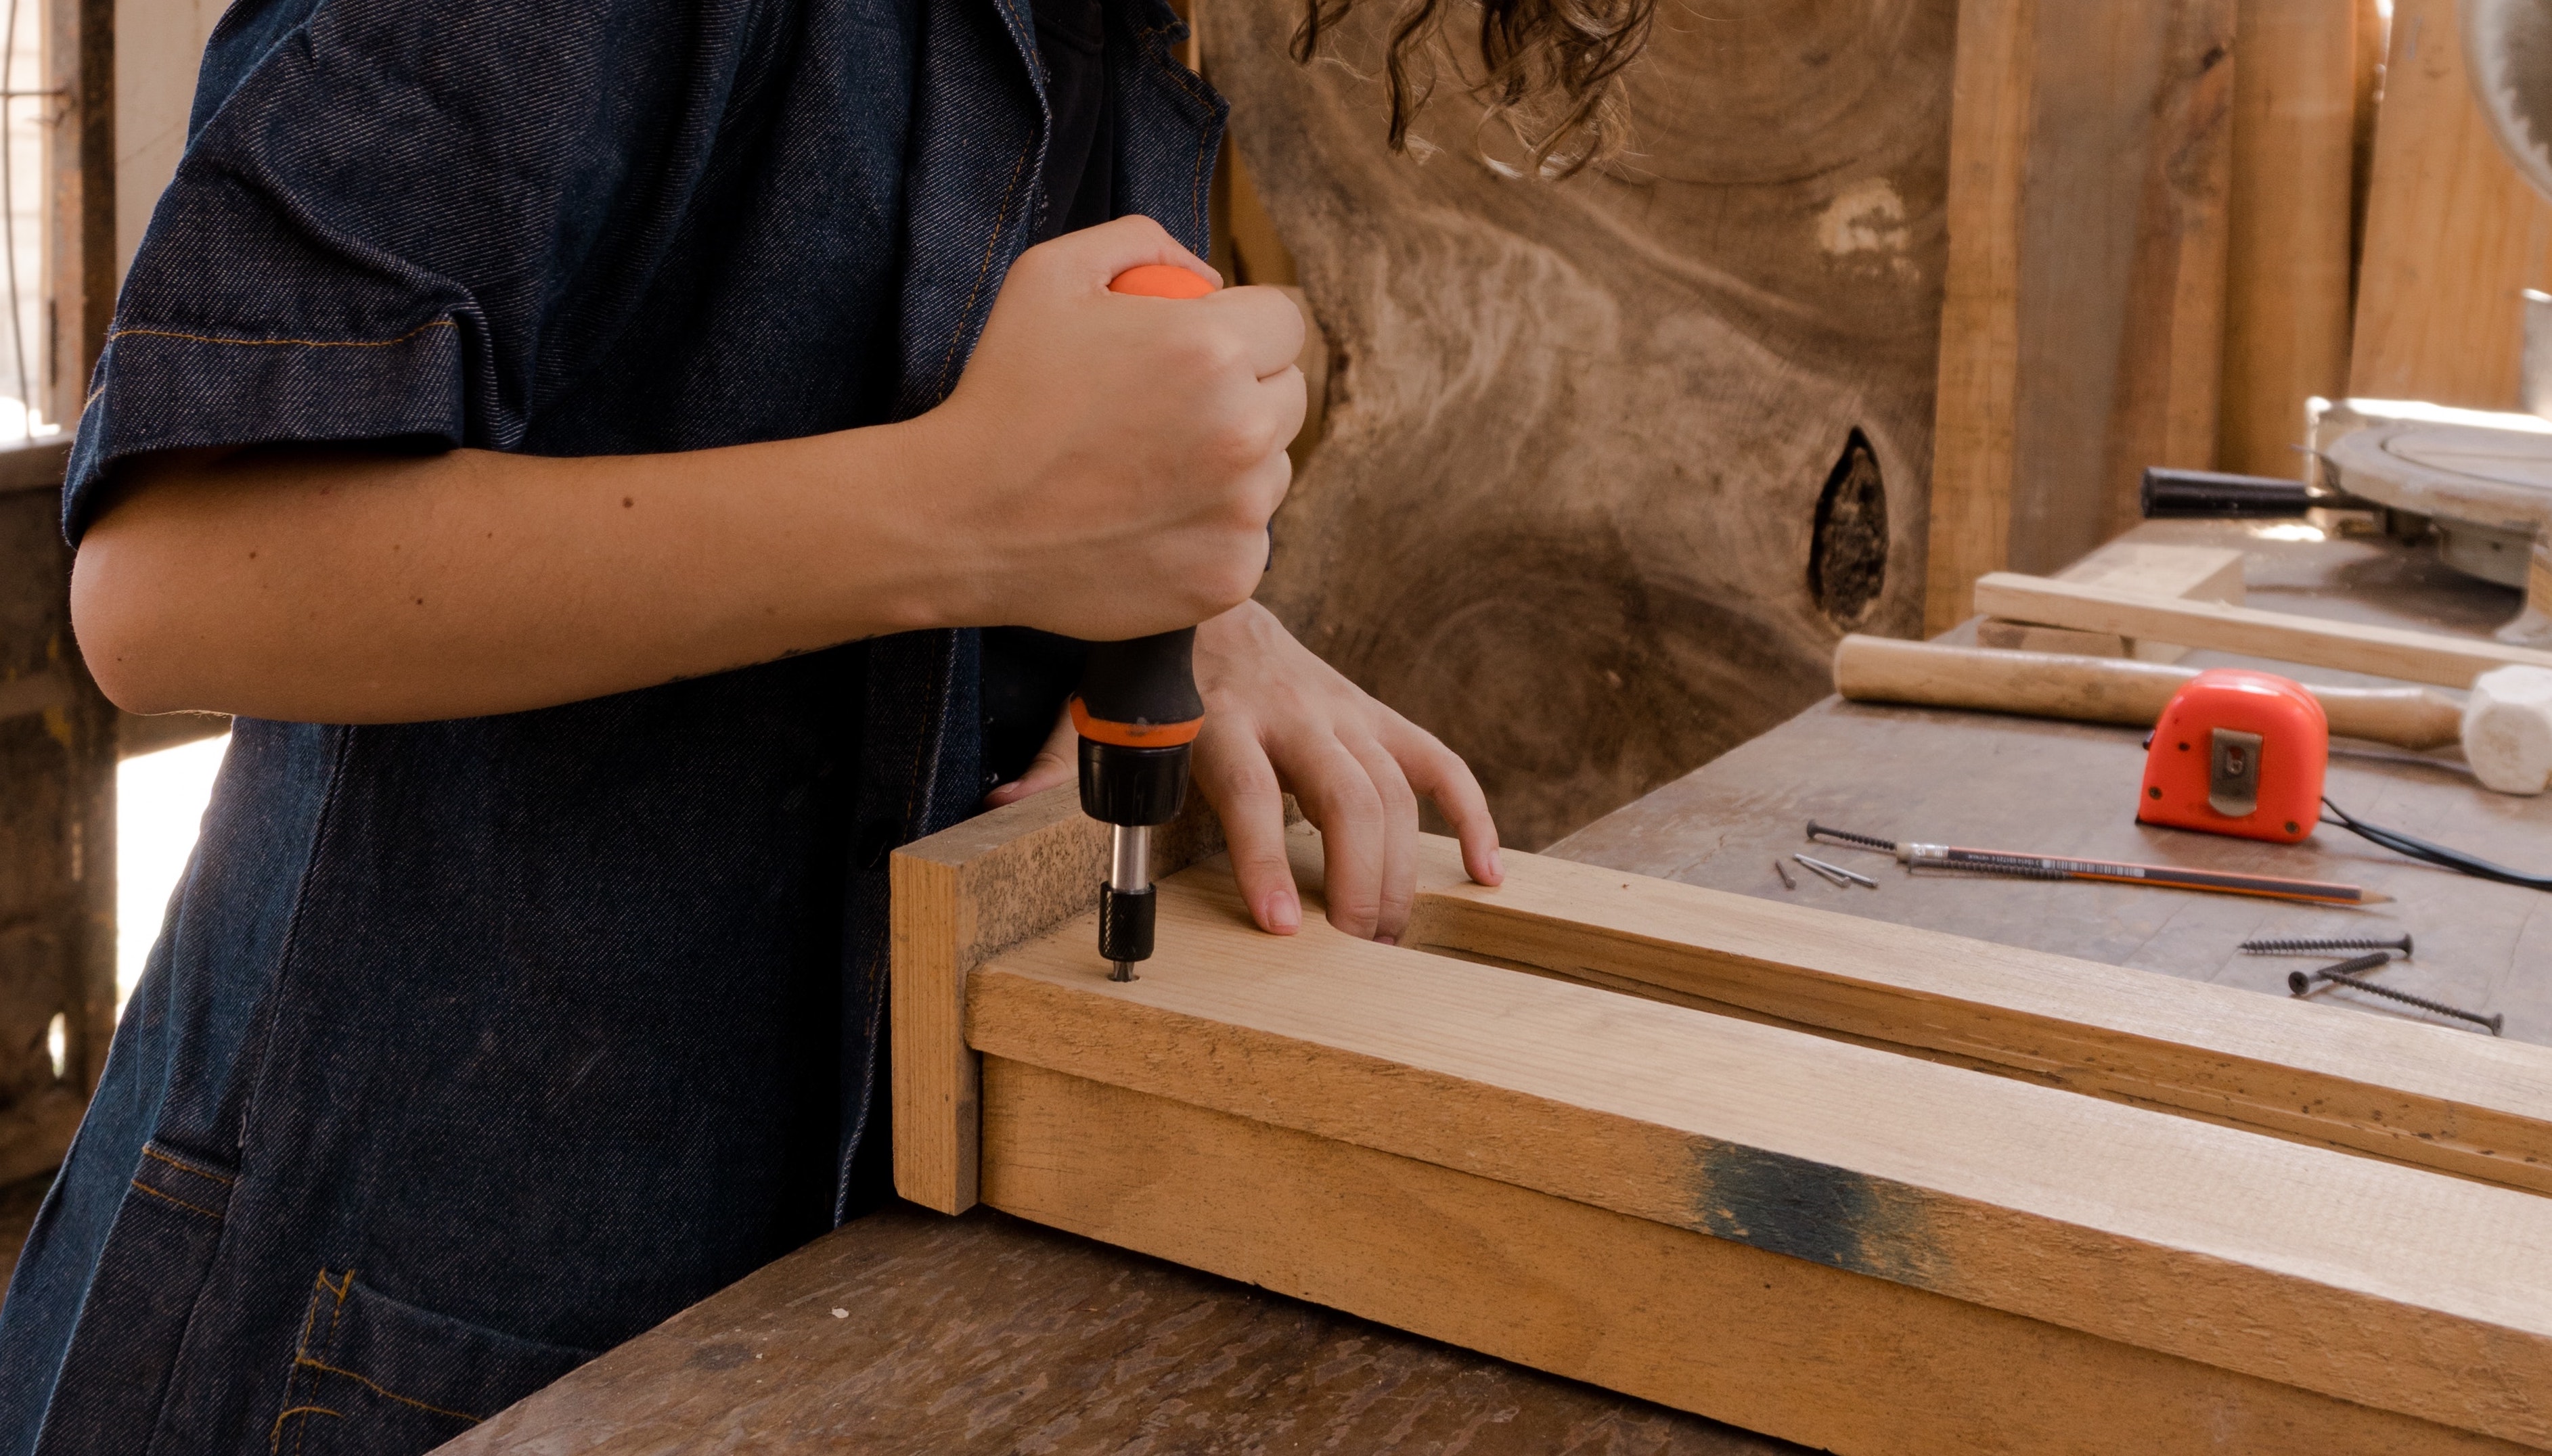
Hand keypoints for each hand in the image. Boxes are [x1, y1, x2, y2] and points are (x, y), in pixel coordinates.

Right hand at [911, 216, 1306, 640]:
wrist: (962, 520)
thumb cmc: (1002, 392)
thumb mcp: (1049, 275)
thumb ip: (1139, 242)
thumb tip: (1207, 274)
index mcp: (1215, 348)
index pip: (1285, 324)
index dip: (1245, 330)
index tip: (1202, 352)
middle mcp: (1243, 430)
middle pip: (1289, 396)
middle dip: (1247, 393)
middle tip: (1173, 412)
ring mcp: (1242, 512)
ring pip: (1272, 472)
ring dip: (1233, 467)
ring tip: (1148, 472)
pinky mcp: (1230, 578)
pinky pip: (1248, 541)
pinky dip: (1210, 534)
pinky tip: (1146, 525)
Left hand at [986, 601, 1502, 940]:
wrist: (1206, 591)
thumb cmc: (1149, 668)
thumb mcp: (1092, 712)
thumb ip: (1050, 766)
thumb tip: (992, 811)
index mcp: (1220, 718)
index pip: (1253, 793)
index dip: (1266, 859)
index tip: (1281, 928)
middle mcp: (1291, 711)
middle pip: (1347, 797)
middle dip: (1358, 879)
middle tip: (1356, 952)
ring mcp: (1340, 711)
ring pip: (1396, 790)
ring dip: (1405, 869)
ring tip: (1392, 940)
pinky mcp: (1373, 714)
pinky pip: (1439, 763)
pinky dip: (1473, 816)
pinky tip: (1487, 876)